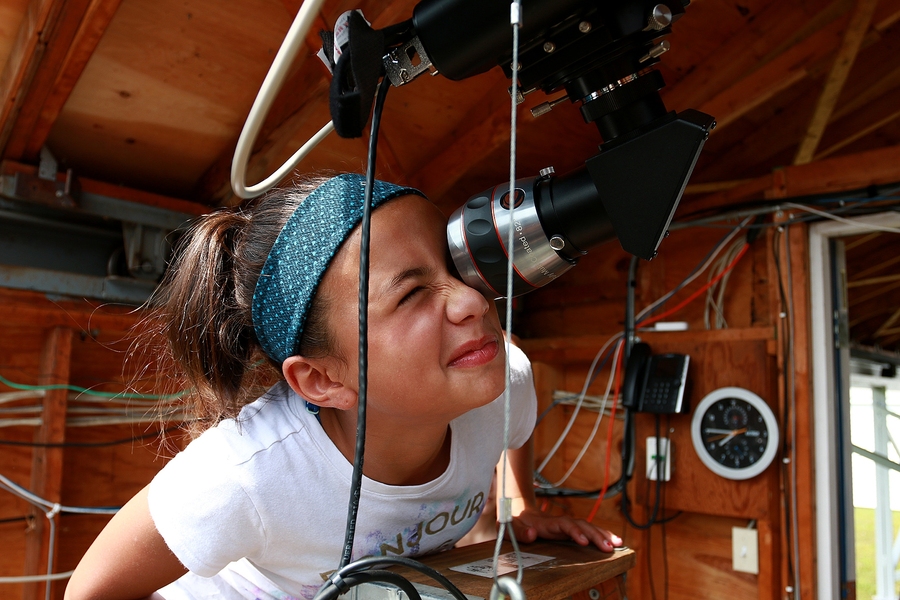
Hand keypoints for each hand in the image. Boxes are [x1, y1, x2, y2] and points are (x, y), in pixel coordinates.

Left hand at [508, 508, 622, 551]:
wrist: (519, 512)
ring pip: (587, 526)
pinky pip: (588, 531)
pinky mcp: (570, 530)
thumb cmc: (515, 521)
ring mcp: (566, 525)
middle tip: (609, 547)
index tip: (584, 541)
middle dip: (596, 535)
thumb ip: (520, 531)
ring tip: (617, 544)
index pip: (564, 525)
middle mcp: (560, 522)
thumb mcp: (511, 526)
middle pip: (581, 525)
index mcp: (547, 523)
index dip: (575, 532)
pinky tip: (612, 542)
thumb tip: (532, 534)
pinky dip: (601, 535)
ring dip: (603, 534)